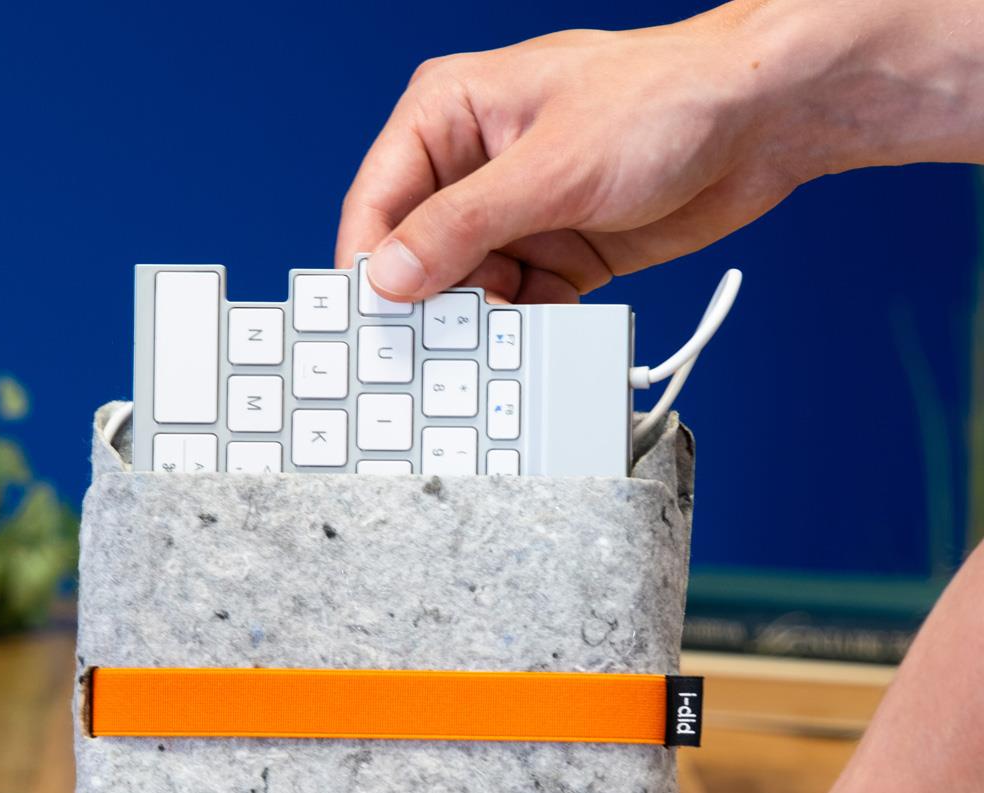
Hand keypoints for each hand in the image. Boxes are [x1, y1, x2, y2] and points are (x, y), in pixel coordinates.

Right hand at [337, 0, 983, 302]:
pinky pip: (516, 306)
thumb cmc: (663, 103)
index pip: (378, 200)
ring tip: (481, 354)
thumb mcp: (549, 168)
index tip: (366, 323)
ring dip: (473, 326)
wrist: (761, 125)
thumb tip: (389, 275)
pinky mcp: (553, 253)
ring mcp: (514, 214)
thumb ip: (462, 225)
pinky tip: (527, 344)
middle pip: (417, 254)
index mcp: (450, 116)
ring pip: (466, 289)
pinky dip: (519, 331)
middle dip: (422, 304)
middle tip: (420, 355)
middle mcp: (473, 167)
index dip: (366, 265)